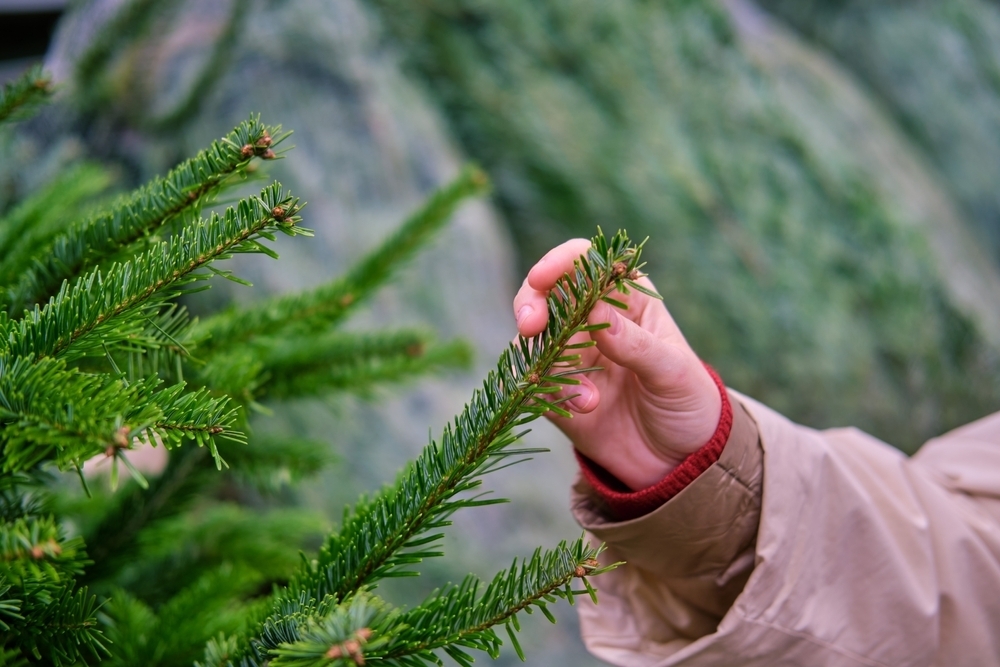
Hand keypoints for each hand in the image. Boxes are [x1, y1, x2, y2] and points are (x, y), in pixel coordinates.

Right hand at [513, 239, 722, 489]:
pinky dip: (549, 392)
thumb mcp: (673, 372)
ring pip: (532, 340)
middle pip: (545, 294)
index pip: (585, 262)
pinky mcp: (555, 392)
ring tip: (590, 401)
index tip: (541, 278)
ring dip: (549, 363)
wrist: (679, 461)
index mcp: (627, 299)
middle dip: (531, 305)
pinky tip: (585, 409)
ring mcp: (571, 356)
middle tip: (531, 327)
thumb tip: (597, 310)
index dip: (560, 263)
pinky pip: (533, 382)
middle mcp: (592, 321)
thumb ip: (636, 343)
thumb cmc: (689, 403)